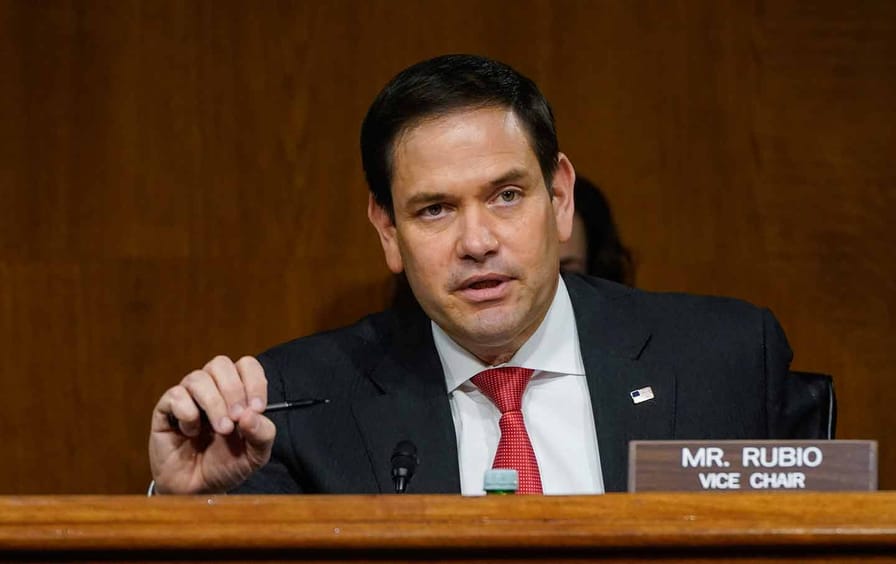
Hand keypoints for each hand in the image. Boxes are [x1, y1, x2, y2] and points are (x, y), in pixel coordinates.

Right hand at [149, 355, 275, 493]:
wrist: (199, 490)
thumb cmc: (227, 466)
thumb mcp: (255, 455)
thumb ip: (263, 433)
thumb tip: (252, 414)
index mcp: (237, 392)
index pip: (246, 366)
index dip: (254, 382)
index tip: (258, 408)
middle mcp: (212, 389)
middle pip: (220, 364)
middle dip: (233, 390)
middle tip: (237, 418)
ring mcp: (188, 397)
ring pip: (198, 378)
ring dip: (213, 403)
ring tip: (222, 429)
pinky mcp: (165, 410)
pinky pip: (175, 395)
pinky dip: (187, 412)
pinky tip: (191, 432)